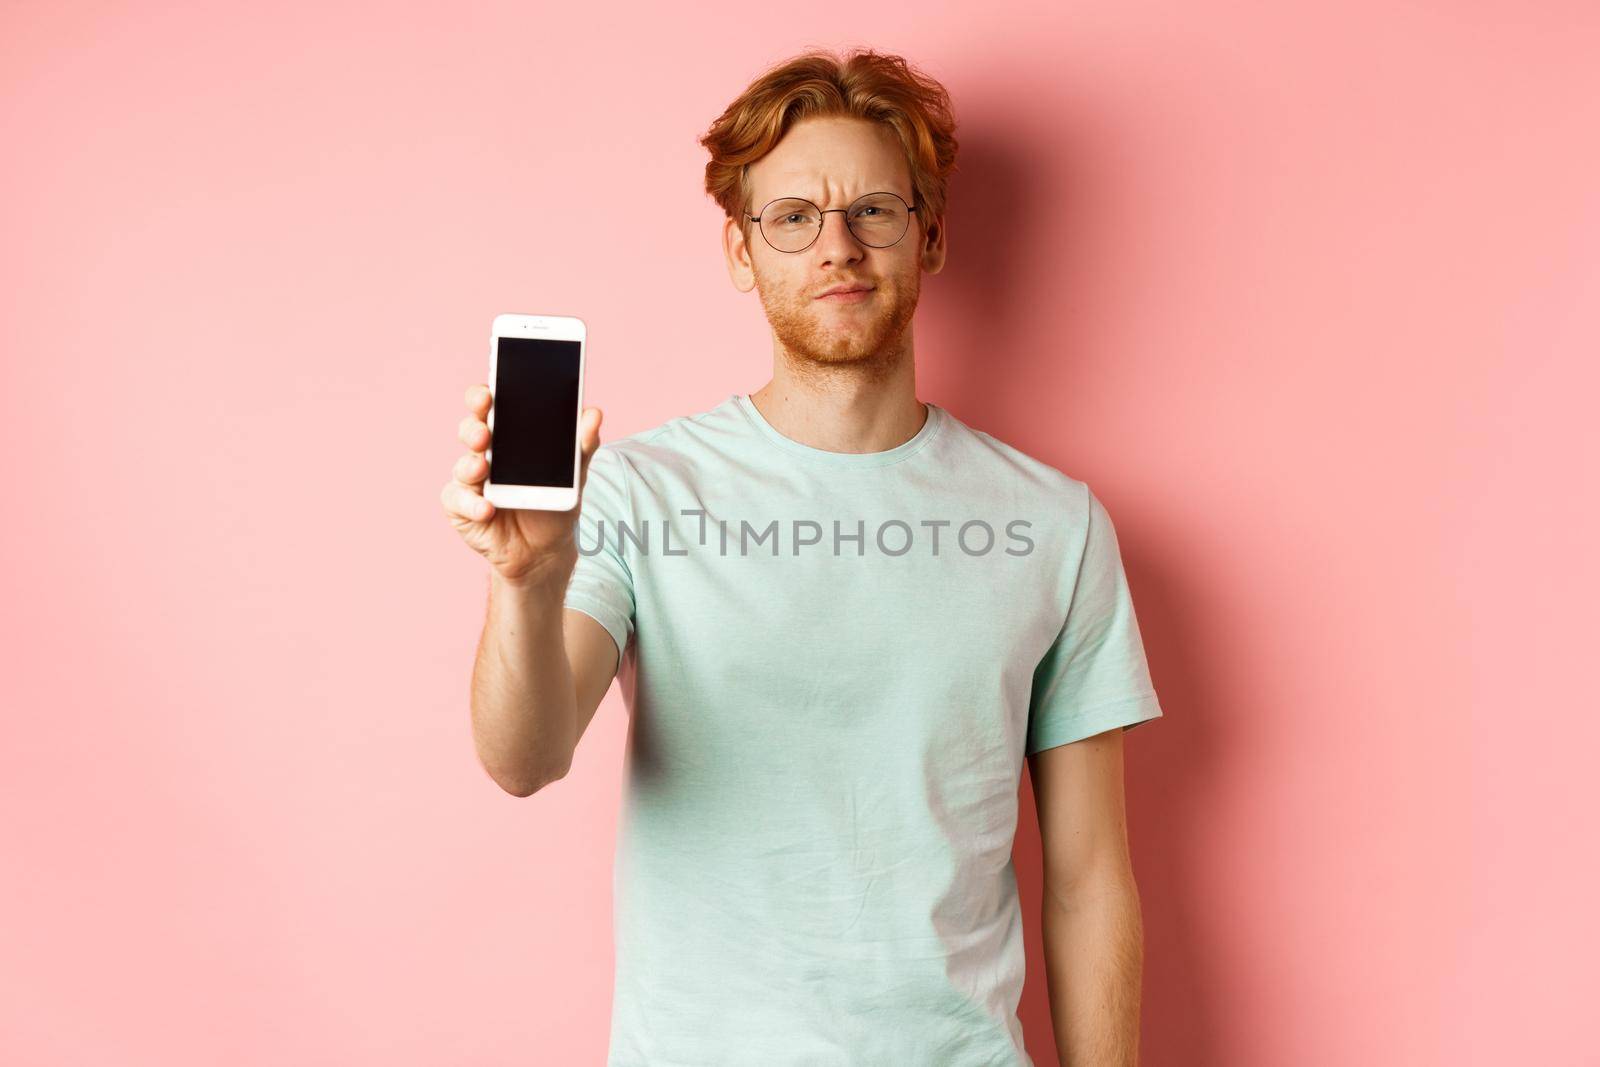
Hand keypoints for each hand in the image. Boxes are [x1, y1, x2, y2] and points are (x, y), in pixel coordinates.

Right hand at [441, 383, 602, 586]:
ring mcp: (470, 482)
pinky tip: (487, 508)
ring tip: (483, 467)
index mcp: (506, 437)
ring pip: (462, 465)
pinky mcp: (462, 508)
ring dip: (470, 465)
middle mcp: (484, 455)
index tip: (489, 392)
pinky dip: (472, 504)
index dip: (483, 397)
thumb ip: (582, 445)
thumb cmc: (554, 503)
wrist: (546, 549)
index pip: (490, 409)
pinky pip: (459, 502)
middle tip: (484, 431)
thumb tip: (594, 413)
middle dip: (474, 428)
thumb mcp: (574, 475)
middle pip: (470, 432)